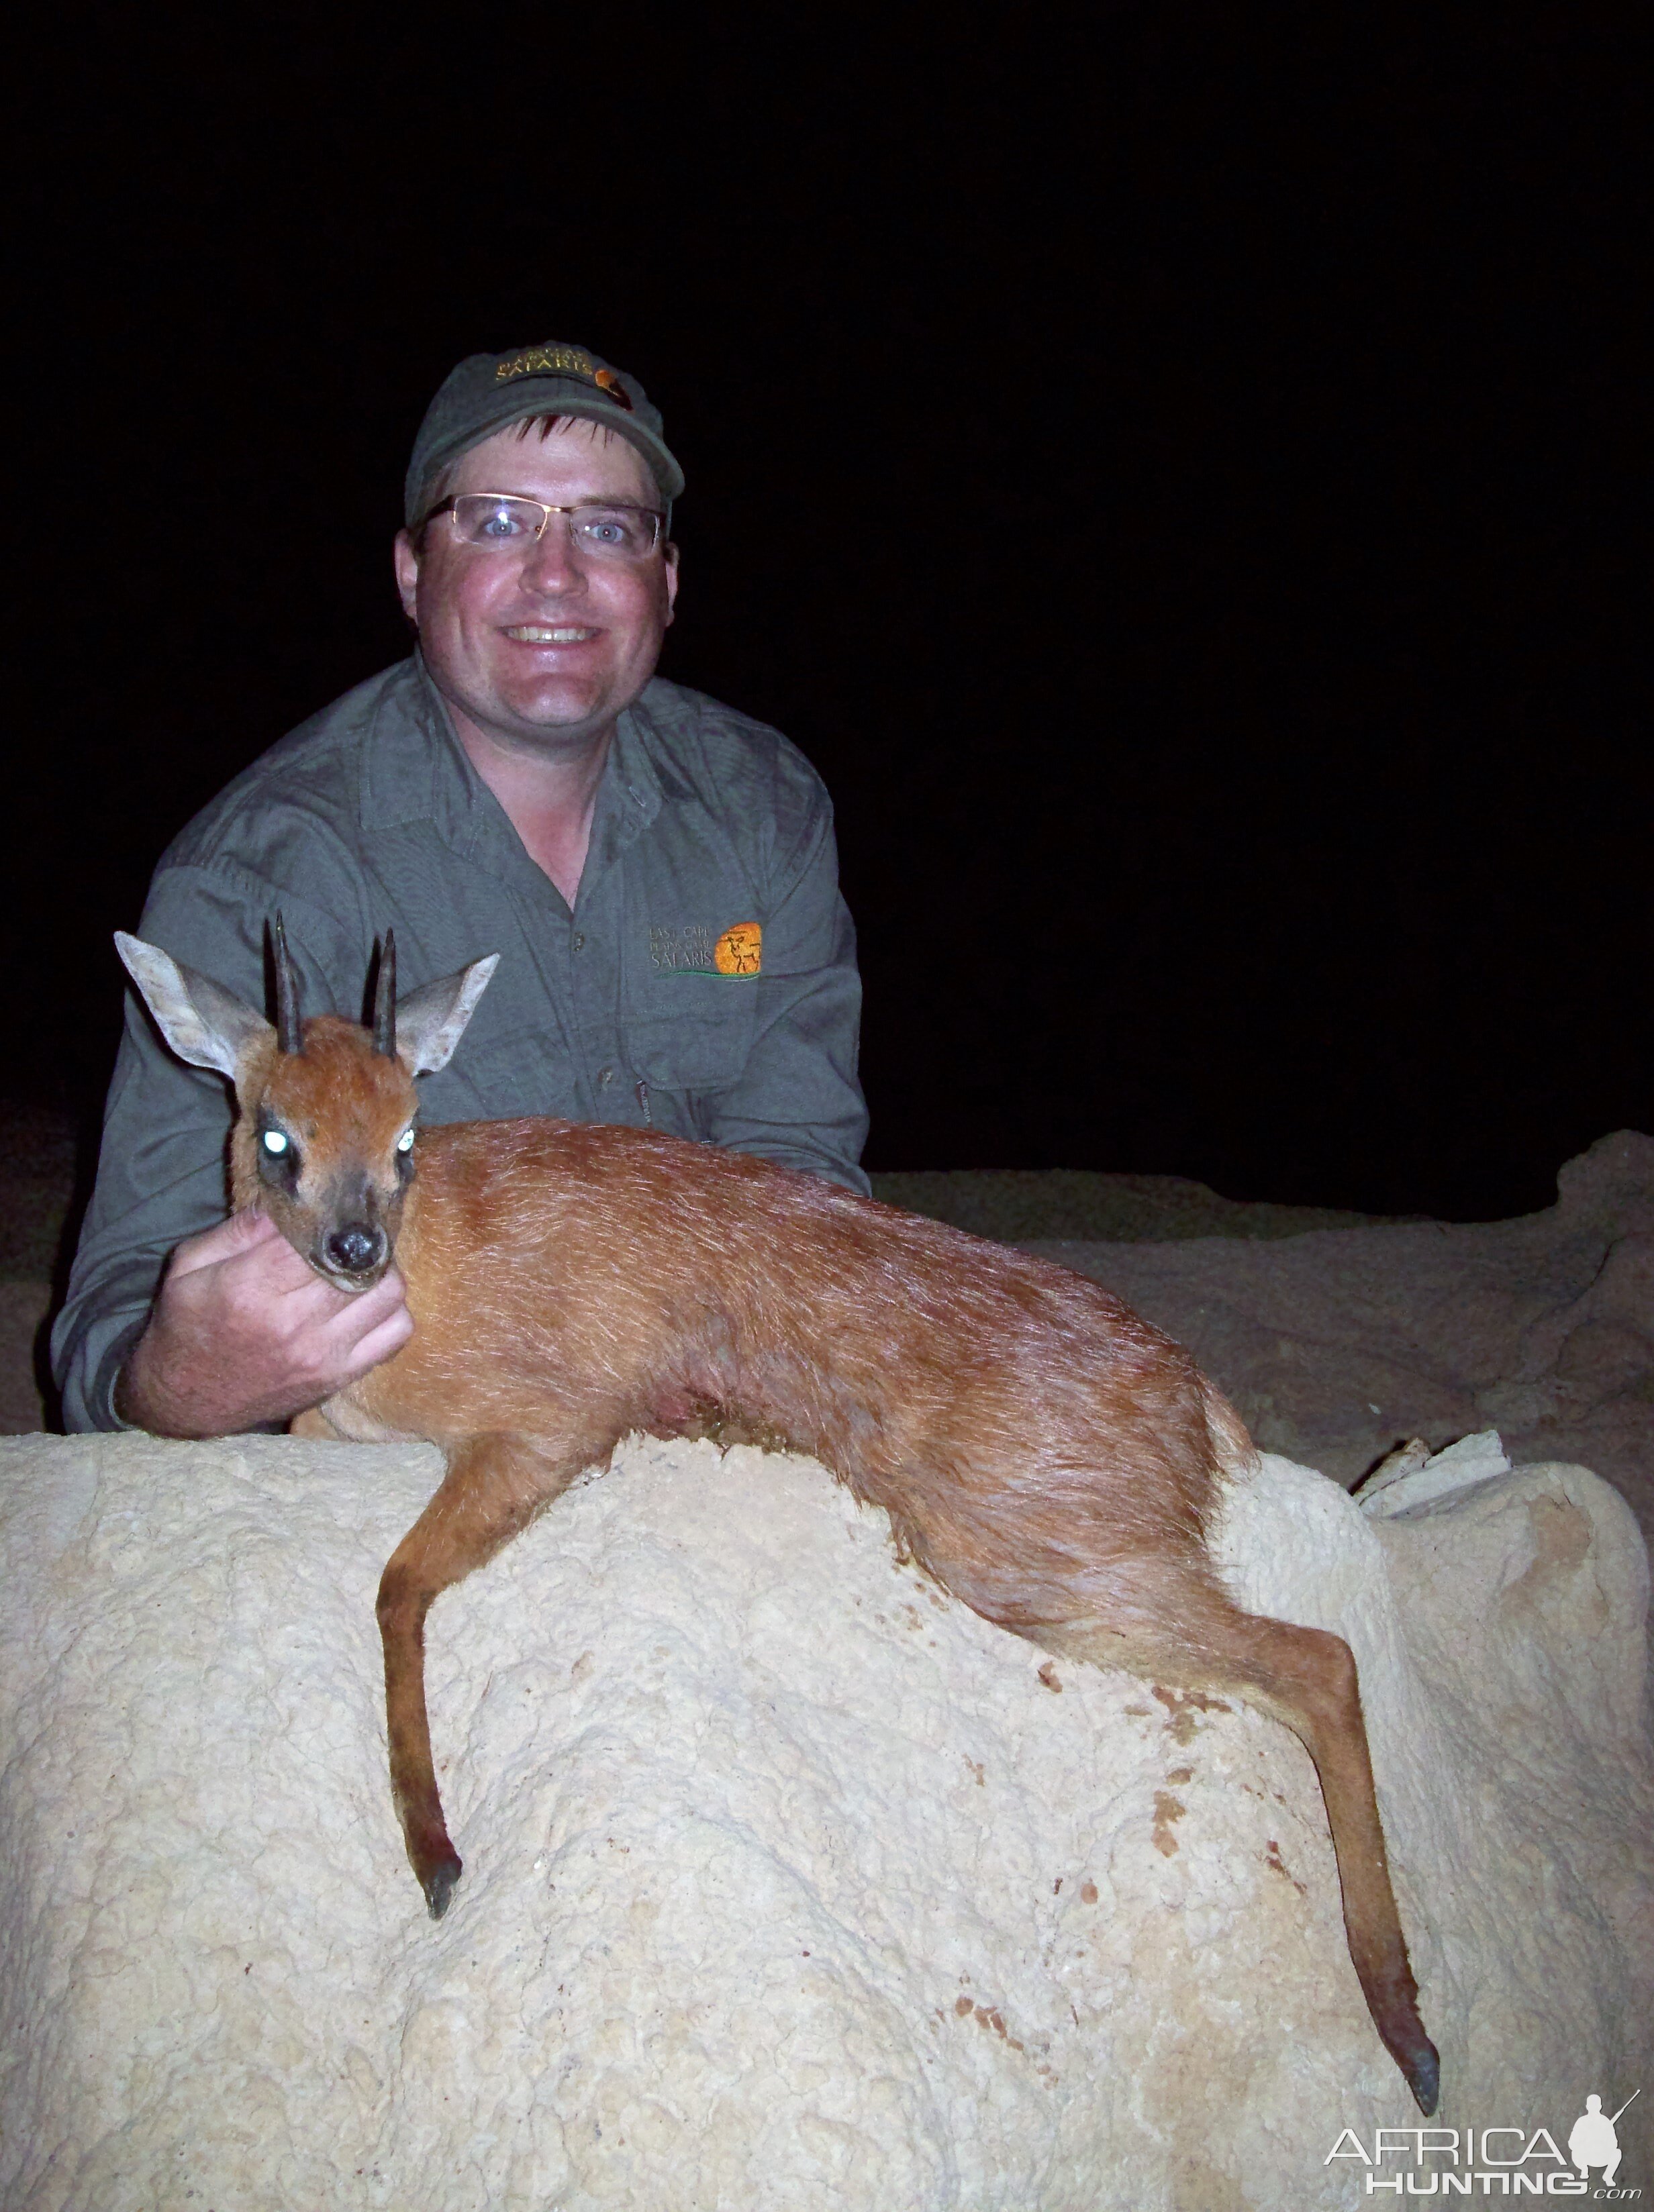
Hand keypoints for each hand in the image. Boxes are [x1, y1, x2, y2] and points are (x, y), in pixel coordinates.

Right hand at [115, 1210, 413, 1437]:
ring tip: (359, 1269)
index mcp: (250, 1287)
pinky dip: (391, 1311)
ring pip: (389, 1293)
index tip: (322, 1215)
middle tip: (346, 1240)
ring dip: (381, 1273)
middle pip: (359, 1262)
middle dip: (356, 1243)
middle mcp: (292, 1322)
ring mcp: (322, 1353)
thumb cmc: (186, 1325)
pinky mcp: (340, 1375)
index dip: (326, 1219)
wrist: (185, 1399)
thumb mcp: (188, 1266)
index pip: (316, 1237)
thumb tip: (287, 1205)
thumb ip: (237, 1230)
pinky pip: (397, 1332)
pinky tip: (367, 1304)